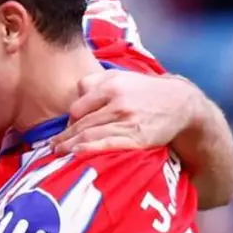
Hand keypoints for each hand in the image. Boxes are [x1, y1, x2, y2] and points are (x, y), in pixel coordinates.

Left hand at [50, 71, 200, 154]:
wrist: (181, 103)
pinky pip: (108, 145)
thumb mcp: (121, 77)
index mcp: (111, 86)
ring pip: (90, 135)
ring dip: (70, 146)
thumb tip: (74, 97)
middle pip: (81, 123)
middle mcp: (117, 103)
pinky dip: (89, 150)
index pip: (78, 107)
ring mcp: (127, 121)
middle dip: (63, 137)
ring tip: (58, 153)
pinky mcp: (138, 138)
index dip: (68, 122)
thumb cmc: (145, 91)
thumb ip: (95, 82)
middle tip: (51, 147)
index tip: (61, 131)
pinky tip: (77, 155)